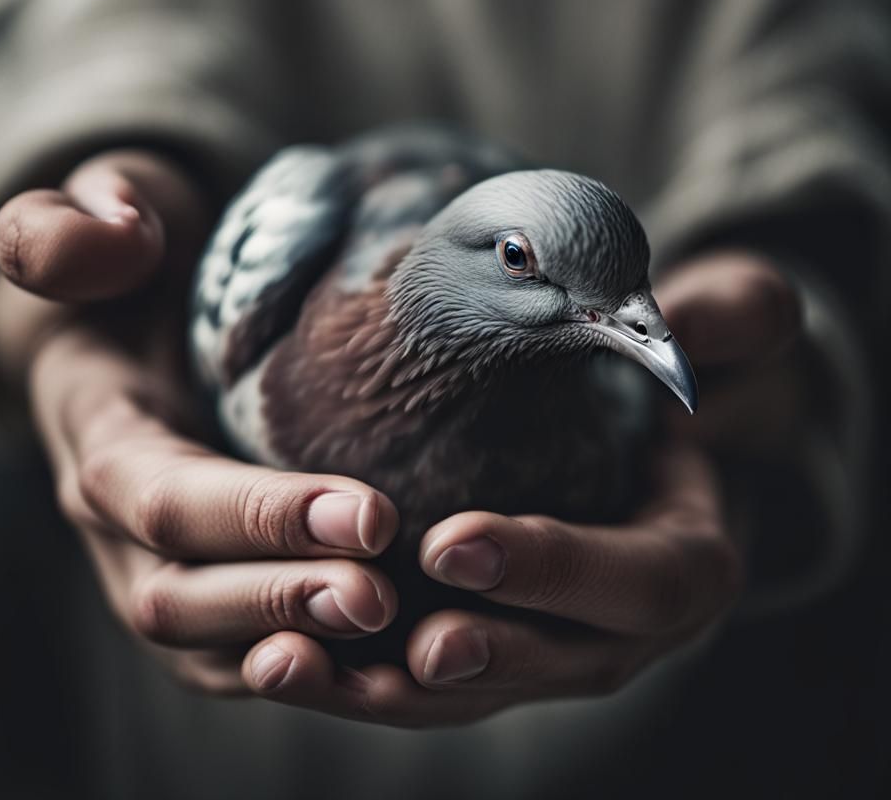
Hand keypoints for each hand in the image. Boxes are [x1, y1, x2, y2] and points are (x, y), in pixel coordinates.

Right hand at [0, 150, 399, 693]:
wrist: (129, 315)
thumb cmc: (134, 258)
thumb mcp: (101, 212)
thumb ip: (75, 223)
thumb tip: (118, 237)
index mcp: (96, 428)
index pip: (162, 495)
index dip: (255, 515)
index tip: (368, 511)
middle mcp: (111, 516)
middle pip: (175, 592)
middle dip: (280, 596)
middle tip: (383, 592)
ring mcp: (148, 560)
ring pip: (202, 646)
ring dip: (292, 648)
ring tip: (391, 633)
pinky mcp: (198, 579)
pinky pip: (232, 654)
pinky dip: (296, 670)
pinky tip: (378, 663)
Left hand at [240, 251, 798, 725]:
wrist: (639, 435)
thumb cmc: (677, 382)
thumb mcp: (718, 341)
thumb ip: (730, 322)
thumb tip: (707, 320)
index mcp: (685, 562)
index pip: (641, 583)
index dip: (557, 572)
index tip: (457, 543)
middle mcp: (616, 625)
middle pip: (554, 663)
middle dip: (477, 654)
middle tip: (398, 639)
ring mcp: (544, 643)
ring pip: (469, 689)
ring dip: (385, 690)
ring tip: (296, 665)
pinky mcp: (480, 638)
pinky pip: (418, 675)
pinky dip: (353, 674)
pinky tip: (280, 655)